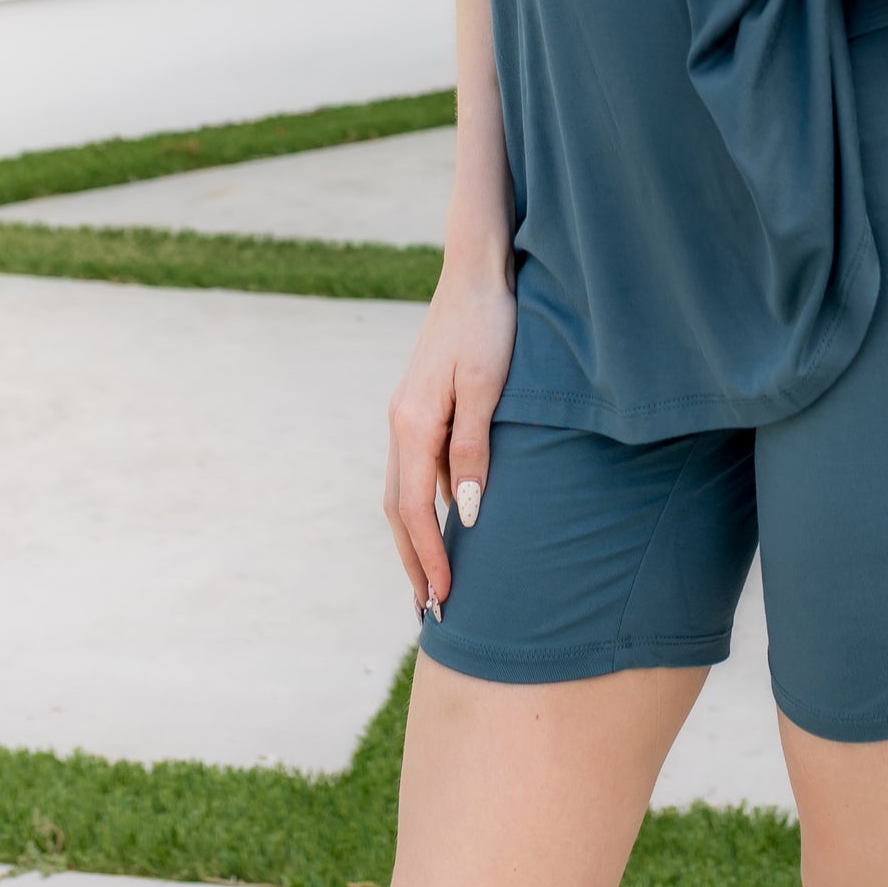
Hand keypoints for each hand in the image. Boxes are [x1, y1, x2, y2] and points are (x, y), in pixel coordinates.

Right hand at [384, 266, 517, 618]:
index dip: (428, 560)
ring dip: (413, 540)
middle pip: (397, 510)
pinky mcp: (421, 407)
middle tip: (429, 614)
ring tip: (430, 583)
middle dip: (412, 563)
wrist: (476, 272)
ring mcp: (406, 414)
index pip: (414, 510)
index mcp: (413, 423)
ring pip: (401, 492)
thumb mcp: (489, 386)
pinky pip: (415, 470)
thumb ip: (475, 449)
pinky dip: (422, 506)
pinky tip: (443, 523)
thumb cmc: (490, 324)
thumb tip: (463, 514)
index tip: (444, 602)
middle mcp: (400, 423)